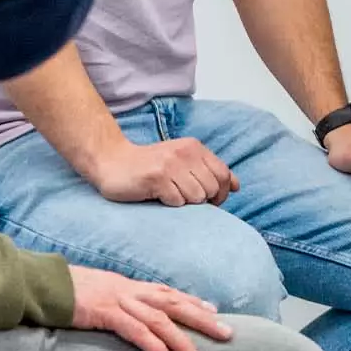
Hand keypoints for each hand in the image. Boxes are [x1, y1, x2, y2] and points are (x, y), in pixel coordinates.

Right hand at [68, 264, 232, 350]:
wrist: (39, 283)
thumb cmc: (63, 291)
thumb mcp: (94, 293)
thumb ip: (112, 301)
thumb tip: (121, 313)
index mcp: (127, 286)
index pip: (167, 292)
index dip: (191, 301)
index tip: (213, 310)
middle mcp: (128, 290)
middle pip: (174, 303)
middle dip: (202, 319)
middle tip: (228, 334)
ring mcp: (119, 301)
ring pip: (161, 322)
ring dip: (184, 343)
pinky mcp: (105, 314)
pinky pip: (137, 333)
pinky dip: (157, 349)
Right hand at [90, 136, 235, 207]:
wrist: (113, 162)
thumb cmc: (151, 166)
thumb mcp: (184, 162)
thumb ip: (210, 171)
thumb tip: (237, 186)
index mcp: (194, 147)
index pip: (224, 174)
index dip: (222, 192)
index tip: (211, 200)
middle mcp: (185, 153)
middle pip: (212, 188)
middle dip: (202, 200)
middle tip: (183, 196)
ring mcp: (170, 165)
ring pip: (197, 197)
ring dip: (184, 202)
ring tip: (170, 193)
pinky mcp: (156, 178)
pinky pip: (177, 201)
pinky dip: (170, 203)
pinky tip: (158, 195)